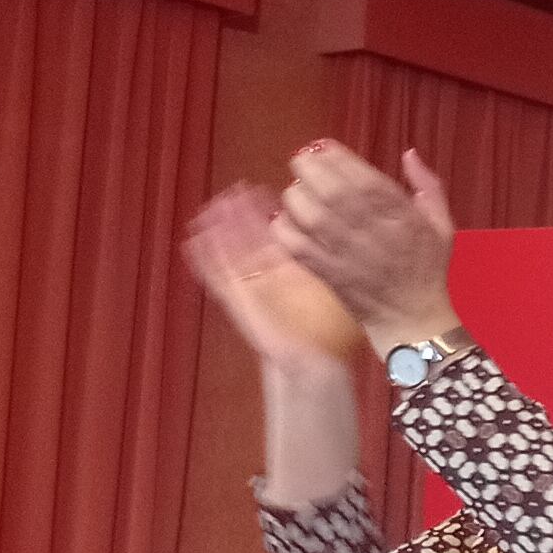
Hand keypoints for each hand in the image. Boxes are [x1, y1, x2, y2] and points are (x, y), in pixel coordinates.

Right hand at [186, 184, 359, 372]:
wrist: (312, 363)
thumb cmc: (326, 333)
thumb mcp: (338, 289)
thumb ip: (339, 262)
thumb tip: (356, 232)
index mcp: (294, 270)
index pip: (283, 234)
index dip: (275, 212)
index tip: (272, 190)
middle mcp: (271, 275)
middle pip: (252, 238)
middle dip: (244, 214)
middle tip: (237, 189)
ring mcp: (252, 287)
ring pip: (232, 250)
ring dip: (222, 228)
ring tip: (216, 204)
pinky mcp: (238, 301)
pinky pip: (219, 275)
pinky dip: (206, 257)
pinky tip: (196, 239)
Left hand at [273, 144, 456, 348]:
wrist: (412, 318)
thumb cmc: (427, 269)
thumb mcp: (442, 224)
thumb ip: (428, 186)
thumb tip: (408, 153)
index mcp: (404, 218)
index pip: (365, 179)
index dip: (338, 157)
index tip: (323, 146)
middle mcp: (375, 233)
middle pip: (333, 192)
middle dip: (309, 169)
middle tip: (300, 161)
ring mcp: (348, 255)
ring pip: (311, 215)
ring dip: (296, 196)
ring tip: (297, 190)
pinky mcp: (327, 273)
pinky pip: (296, 245)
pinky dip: (284, 227)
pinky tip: (285, 218)